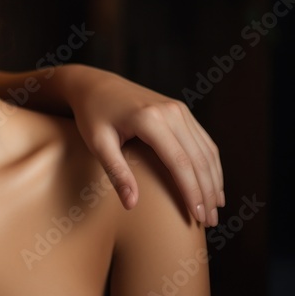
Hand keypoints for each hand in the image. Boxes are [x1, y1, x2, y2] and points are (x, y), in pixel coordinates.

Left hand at [68, 66, 223, 225]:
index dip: (192, 192)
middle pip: (198, 159)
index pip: (180, 163)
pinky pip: (203, 141)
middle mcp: (170, 112)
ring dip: (214, 181)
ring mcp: (179, 109)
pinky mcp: (181, 110)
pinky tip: (212, 184)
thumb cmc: (91, 115)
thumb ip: (116, 172)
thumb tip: (131, 205)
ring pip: (206, 150)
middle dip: (207, 192)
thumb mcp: (97, 143)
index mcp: (149, 119)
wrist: (94, 85)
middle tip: (210, 222)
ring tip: (215, 209)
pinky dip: (211, 165)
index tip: (198, 217)